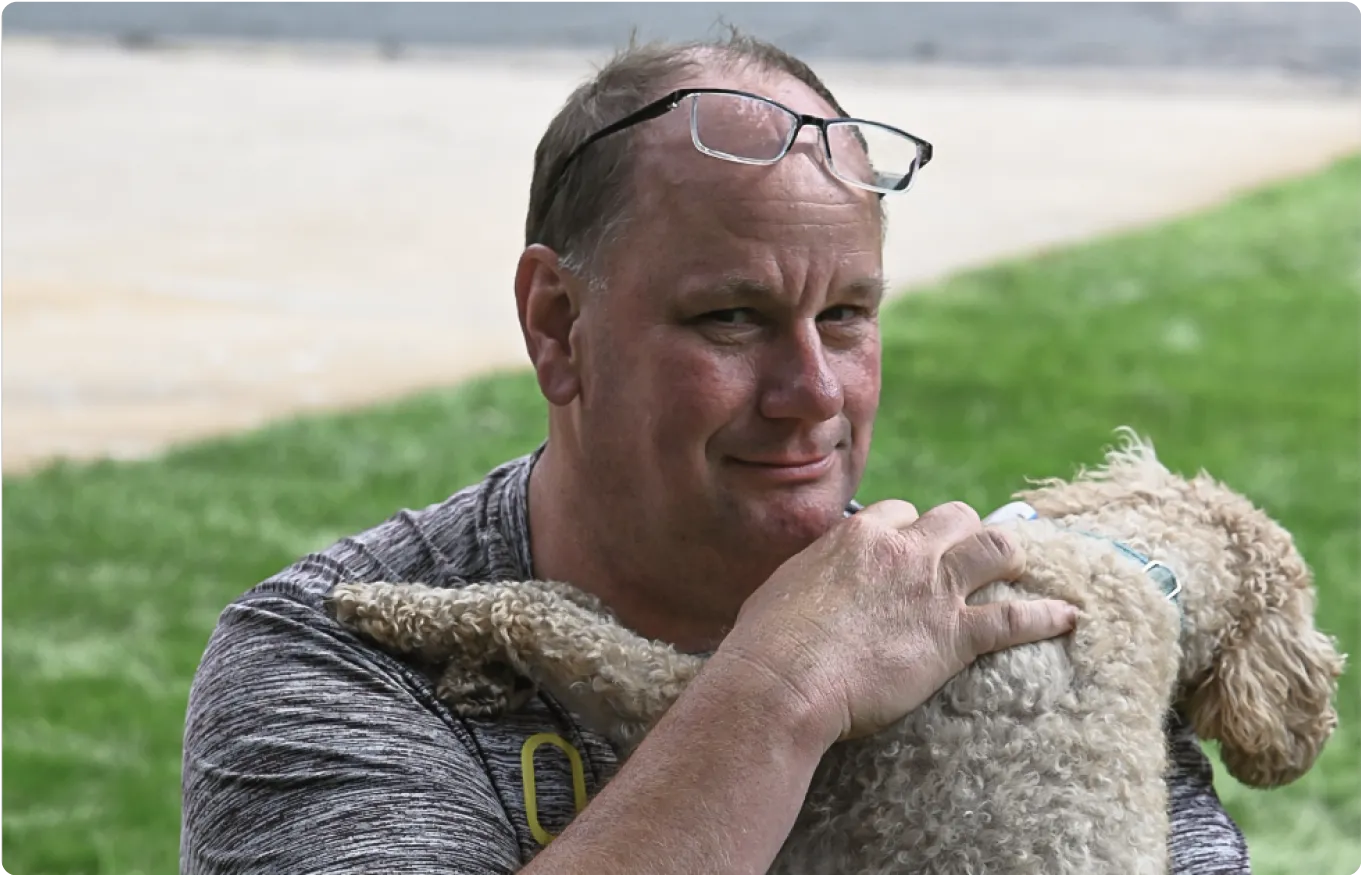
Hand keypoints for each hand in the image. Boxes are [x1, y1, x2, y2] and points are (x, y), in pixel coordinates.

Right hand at [720, 500, 1077, 744]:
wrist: (783, 680)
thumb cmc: (769, 642)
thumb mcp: (786, 585)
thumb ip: (814, 572)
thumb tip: (814, 582)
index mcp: (859, 533)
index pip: (902, 511)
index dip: (912, 530)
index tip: (913, 550)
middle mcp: (903, 549)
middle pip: (956, 517)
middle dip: (966, 533)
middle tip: (970, 556)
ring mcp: (932, 588)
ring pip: (995, 548)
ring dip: (1010, 555)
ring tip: (1020, 567)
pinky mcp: (953, 636)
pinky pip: (1015, 618)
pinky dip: (1048, 616)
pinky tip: (1070, 618)